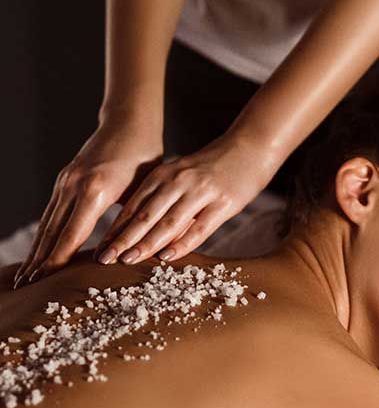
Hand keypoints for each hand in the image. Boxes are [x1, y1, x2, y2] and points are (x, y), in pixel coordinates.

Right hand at [13, 117, 162, 288]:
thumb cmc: (145, 161)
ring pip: (47, 223)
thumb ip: (130, 221)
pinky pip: (51, 213)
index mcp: (94, 191)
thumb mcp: (143, 192)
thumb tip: (126, 253)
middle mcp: (73, 186)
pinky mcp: (64, 181)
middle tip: (25, 286)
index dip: (58, 259)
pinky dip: (43, 234)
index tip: (46, 281)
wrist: (130, 126)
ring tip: (26, 275)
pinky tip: (38, 251)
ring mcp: (65, 182)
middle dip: (39, 261)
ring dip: (36, 251)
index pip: (71, 234)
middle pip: (51, 231)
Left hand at [91, 132, 282, 265]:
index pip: (133, 207)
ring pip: (168, 223)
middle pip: (144, 216)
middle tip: (103, 259)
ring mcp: (200, 192)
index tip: (98, 249)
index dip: (114, 229)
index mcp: (164, 175)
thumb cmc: (215, 166)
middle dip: (122, 239)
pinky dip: (182, 244)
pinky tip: (167, 257)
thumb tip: (144, 229)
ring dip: (146, 244)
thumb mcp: (184, 176)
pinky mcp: (223, 203)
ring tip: (127, 260)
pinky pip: (199, 228)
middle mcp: (178, 182)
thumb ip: (165, 197)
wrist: (251, 147)